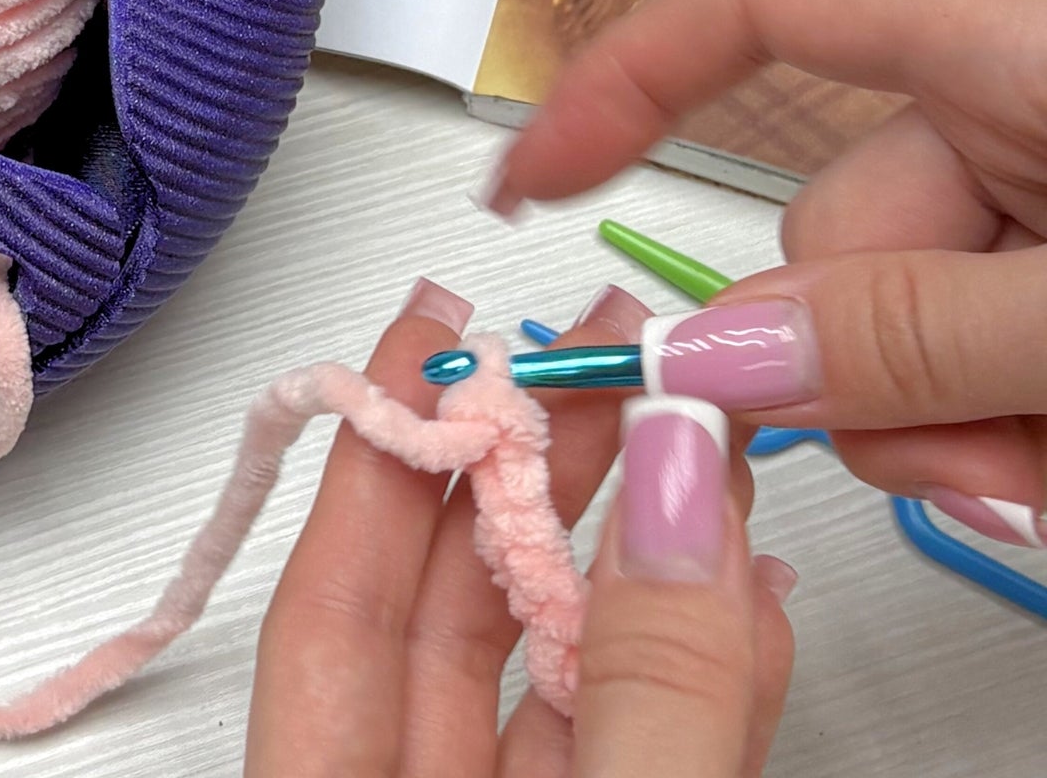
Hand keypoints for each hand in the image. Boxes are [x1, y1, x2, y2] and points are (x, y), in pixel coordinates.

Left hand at [246, 282, 794, 776]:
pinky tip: (738, 591)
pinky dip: (692, 678)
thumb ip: (649, 692)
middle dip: (529, 475)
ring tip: (688, 434)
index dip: (380, 454)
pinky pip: (632, 753)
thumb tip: (674, 493)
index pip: (328, 608)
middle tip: (593, 356)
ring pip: (552, 683)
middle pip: (443, 619)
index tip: (428, 332)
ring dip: (633, 559)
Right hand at [490, 0, 1046, 547]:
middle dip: (864, 365)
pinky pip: (973, 338)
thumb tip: (715, 360)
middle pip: (834, 222)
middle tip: (973, 454)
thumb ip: (911, 331)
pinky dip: (1005, 416)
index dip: (623, 76)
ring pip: (901, 310)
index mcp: (1008, 24)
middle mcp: (1012, 84)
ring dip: (950, 416)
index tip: (529, 180)